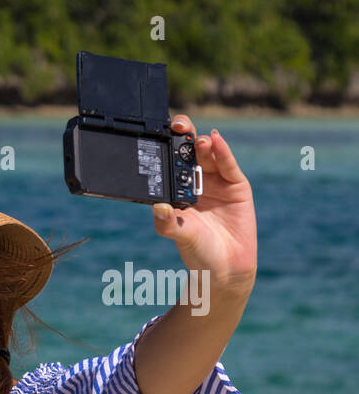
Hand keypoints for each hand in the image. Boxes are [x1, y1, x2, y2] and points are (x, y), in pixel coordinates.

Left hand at [151, 115, 256, 299]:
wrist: (225, 267)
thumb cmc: (197, 251)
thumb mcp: (179, 235)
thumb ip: (167, 223)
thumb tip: (156, 209)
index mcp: (176, 191)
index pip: (170, 164)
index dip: (165, 149)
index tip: (157, 135)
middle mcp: (195, 183)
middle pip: (189, 154)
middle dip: (184, 137)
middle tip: (178, 126)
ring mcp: (216, 182)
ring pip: (209, 156)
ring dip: (203, 144)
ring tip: (198, 140)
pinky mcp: (236, 185)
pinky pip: (228, 165)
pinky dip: (223, 152)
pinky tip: (216, 141)